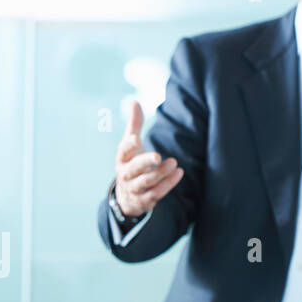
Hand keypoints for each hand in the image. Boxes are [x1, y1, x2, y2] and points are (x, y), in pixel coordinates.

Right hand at [113, 100, 181, 219]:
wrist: (126, 197)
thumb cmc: (131, 164)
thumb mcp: (131, 145)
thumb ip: (134, 124)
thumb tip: (134, 101)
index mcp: (122, 159)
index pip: (122, 151)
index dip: (128, 145)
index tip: (136, 138)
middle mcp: (125, 175)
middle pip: (133, 169)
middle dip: (144, 163)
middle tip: (157, 155)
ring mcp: (134, 189)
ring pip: (146, 182)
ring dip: (160, 174)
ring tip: (174, 163)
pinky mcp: (144, 200)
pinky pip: (156, 193)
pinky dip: (167, 184)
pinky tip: (179, 173)